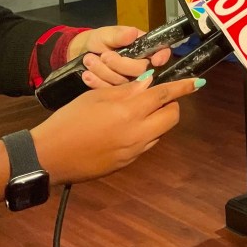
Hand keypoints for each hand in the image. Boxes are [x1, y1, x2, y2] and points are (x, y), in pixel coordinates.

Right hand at [31, 74, 199, 183]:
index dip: (182, 86)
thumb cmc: (69, 121)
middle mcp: (137, 134)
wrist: (49, 157)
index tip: (197, 82)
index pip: (164, 95)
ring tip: (136, 113)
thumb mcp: (96, 97)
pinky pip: (145, 145)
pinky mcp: (126, 164)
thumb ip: (126, 91)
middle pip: (171, 117)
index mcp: (129, 112)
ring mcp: (133, 152)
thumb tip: (148, 84)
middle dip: (171, 105)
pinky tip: (124, 129)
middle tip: (158, 97)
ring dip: (156, 121)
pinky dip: (143, 134)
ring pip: (159, 133)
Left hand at [68, 25, 173, 88]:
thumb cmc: (100, 40)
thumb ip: (118, 35)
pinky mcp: (118, 92)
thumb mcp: (106, 34)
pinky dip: (98, 83)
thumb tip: (132, 33)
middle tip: (104, 56)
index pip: (162, 52)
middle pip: (141, 71)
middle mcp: (141, 65)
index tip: (155, 61)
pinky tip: (88, 75)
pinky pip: (112, 92)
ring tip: (89, 60)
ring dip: (105, 72)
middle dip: (120, 65)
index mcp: (144, 48)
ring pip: (125, 83)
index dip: (162, 57)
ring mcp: (130, 80)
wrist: (82, 54)